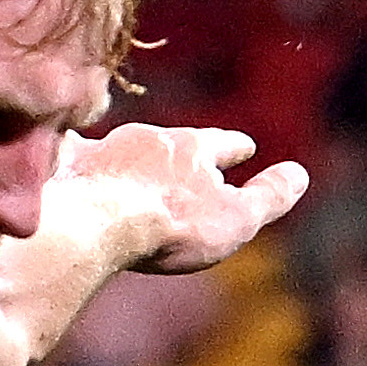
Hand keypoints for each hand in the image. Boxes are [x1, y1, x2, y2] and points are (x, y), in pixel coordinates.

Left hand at [39, 120, 312, 279]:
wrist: (97, 223)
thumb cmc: (171, 226)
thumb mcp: (236, 219)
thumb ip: (269, 197)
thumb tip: (300, 175)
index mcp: (193, 149)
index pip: (221, 144)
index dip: (234, 148)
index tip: (245, 147)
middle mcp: (148, 139)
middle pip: (171, 143)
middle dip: (182, 150)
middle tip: (190, 153)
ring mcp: (106, 150)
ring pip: (124, 148)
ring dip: (133, 157)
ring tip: (137, 167)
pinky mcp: (68, 167)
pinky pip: (72, 158)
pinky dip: (78, 161)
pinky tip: (66, 163)